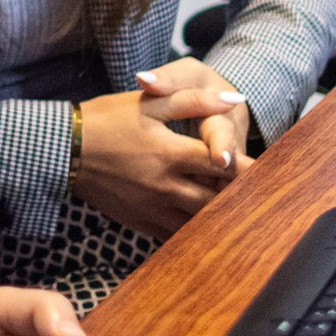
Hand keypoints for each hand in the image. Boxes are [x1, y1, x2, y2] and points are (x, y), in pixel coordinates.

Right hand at [70, 62, 251, 239]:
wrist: (62, 150)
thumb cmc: (104, 120)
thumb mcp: (149, 102)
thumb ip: (194, 100)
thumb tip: (234, 99)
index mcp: (171, 153)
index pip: (224, 164)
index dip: (252, 169)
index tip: (273, 172)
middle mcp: (166, 185)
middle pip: (217, 198)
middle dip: (242, 198)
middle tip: (268, 200)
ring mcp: (153, 207)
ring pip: (200, 221)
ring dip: (223, 218)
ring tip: (246, 218)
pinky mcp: (140, 221)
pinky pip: (176, 235)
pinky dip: (196, 233)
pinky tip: (210, 232)